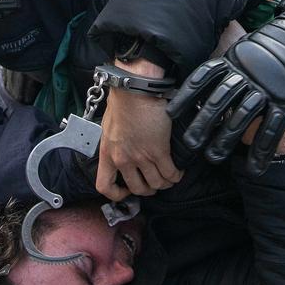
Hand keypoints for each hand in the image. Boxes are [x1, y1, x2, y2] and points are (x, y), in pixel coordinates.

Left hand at [96, 84, 182, 199]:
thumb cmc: (123, 101)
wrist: (135, 90)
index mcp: (107, 153)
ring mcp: (141, 157)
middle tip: (155, 183)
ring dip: (165, 183)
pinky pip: (169, 173)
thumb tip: (123, 146)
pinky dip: (176, 175)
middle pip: (137, 189)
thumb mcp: (109, 126)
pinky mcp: (159, 151)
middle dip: (148, 189)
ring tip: (170, 177)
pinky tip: (179, 171)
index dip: (117, 194)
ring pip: (156, 183)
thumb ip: (114, 142)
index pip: (105, 186)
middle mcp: (122, 160)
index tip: (127, 191)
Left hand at [169, 0, 284, 174]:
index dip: (186, 95)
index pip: (204, 77)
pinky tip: (253, 168)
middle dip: (202, 124)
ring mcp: (267, 88)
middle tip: (188, 145)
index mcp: (235, 60)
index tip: (170, 112)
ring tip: (212, 157)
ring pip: (242, 118)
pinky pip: (271, 128)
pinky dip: (262, 150)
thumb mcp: (244, 45)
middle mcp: (248, 74)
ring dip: (226, 140)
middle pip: (219, 101)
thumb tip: (202, 60)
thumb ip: (225, 54)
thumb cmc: (271, 46)